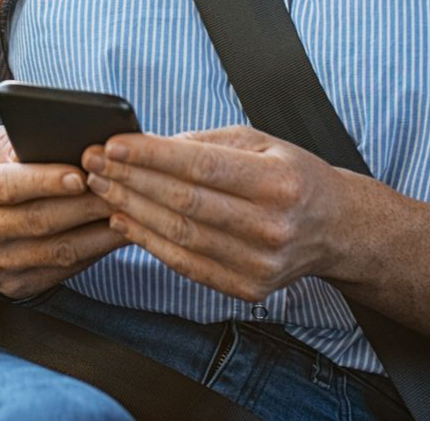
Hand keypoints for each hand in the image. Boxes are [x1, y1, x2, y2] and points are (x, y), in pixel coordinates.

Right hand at [0, 125, 129, 300]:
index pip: (11, 186)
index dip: (47, 181)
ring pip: (57, 251)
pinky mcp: (17, 286)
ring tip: (129, 211)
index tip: (82, 173)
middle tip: (123, 187)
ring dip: (98, 233)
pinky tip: (117, 233)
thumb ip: (16, 141)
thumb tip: (57, 140)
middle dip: (86, 205)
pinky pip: (63, 271)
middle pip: (40, 220)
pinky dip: (94, 252)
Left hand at [80, 125, 348, 302]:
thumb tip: (150, 144)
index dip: (152, 156)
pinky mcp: (248, 289)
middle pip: (185, 202)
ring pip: (180, 235)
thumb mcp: (261, 141)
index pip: (201, 166)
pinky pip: (187, 265)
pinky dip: (150, 243)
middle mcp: (272, 225)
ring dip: (132, 209)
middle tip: (93, 163)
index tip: (113, 143)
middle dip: (131, 180)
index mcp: (278, 180)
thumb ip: (206, 141)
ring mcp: (261, 264)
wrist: (335, 227)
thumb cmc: (292, 174)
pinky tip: (125, 220)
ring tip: (101, 187)